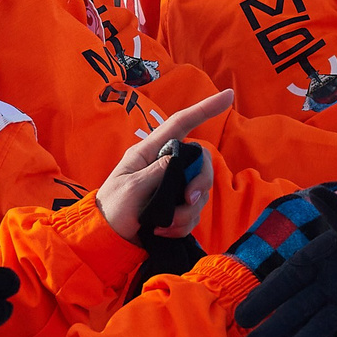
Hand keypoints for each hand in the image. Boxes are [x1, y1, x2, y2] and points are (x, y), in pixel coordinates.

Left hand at [98, 89, 229, 242]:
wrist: (108, 240)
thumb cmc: (113, 208)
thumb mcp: (131, 188)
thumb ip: (156, 172)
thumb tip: (179, 157)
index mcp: (149, 152)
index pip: (180, 124)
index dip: (204, 109)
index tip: (228, 96)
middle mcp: (165, 165)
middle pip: (200, 161)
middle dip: (201, 182)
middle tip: (188, 201)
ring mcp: (173, 187)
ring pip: (200, 192)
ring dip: (187, 213)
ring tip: (165, 225)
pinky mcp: (177, 208)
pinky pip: (194, 213)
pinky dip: (183, 225)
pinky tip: (163, 231)